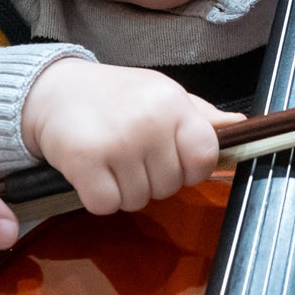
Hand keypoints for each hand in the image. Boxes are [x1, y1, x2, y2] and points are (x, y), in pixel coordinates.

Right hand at [22, 60, 239, 214]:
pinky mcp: (85, 160)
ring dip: (122, 189)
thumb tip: (242, 126)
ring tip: (108, 159)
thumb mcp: (160, 94)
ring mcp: (118, 141)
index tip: (170, 160)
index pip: (205, 156)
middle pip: (170, 186)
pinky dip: (97, 197)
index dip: (191, 169)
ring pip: (138, 200)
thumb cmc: (113, 97)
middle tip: (128, 153)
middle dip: (150, 179)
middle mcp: (150, 120)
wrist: (51, 90)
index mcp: (173, 102)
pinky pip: (106, 205)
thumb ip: (200, 116)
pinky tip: (90, 171)